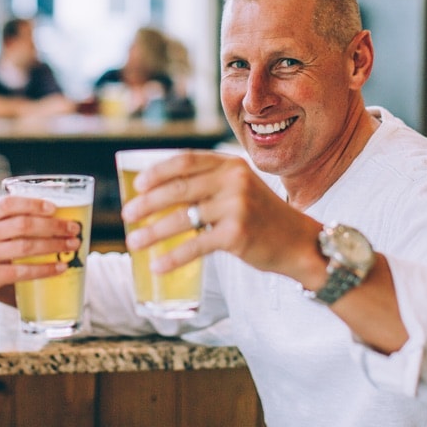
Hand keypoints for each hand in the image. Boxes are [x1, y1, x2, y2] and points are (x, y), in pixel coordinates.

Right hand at [0, 195, 81, 310]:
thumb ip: (6, 226)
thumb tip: (50, 221)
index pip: (10, 203)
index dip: (34, 203)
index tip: (55, 207)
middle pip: (24, 224)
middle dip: (54, 225)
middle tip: (74, 229)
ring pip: (26, 247)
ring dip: (54, 246)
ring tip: (72, 246)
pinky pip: (22, 272)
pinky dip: (45, 270)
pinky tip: (59, 268)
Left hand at [120, 150, 322, 281]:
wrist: (299, 242)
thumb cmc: (263, 217)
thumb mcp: (240, 189)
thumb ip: (209, 185)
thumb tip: (161, 195)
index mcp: (231, 165)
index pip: (187, 160)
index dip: (158, 172)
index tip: (137, 185)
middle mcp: (234, 181)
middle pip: (178, 189)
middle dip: (147, 203)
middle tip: (127, 215)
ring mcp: (236, 207)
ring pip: (182, 219)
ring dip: (152, 232)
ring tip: (133, 242)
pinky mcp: (237, 234)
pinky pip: (195, 245)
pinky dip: (173, 257)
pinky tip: (157, 265)